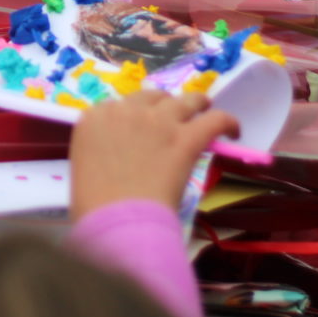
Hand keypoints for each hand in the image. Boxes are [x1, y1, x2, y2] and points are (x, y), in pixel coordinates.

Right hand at [69, 90, 238, 219]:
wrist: (116, 219)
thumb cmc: (92, 204)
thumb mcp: (85, 165)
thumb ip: (99, 149)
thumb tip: (119, 156)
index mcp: (95, 117)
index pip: (121, 104)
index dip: (136, 113)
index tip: (143, 126)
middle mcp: (126, 110)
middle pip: (153, 97)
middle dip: (164, 106)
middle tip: (174, 120)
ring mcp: (158, 121)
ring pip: (186, 100)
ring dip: (196, 104)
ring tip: (205, 110)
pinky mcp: (186, 138)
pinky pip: (215, 120)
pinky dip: (226, 122)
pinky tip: (232, 131)